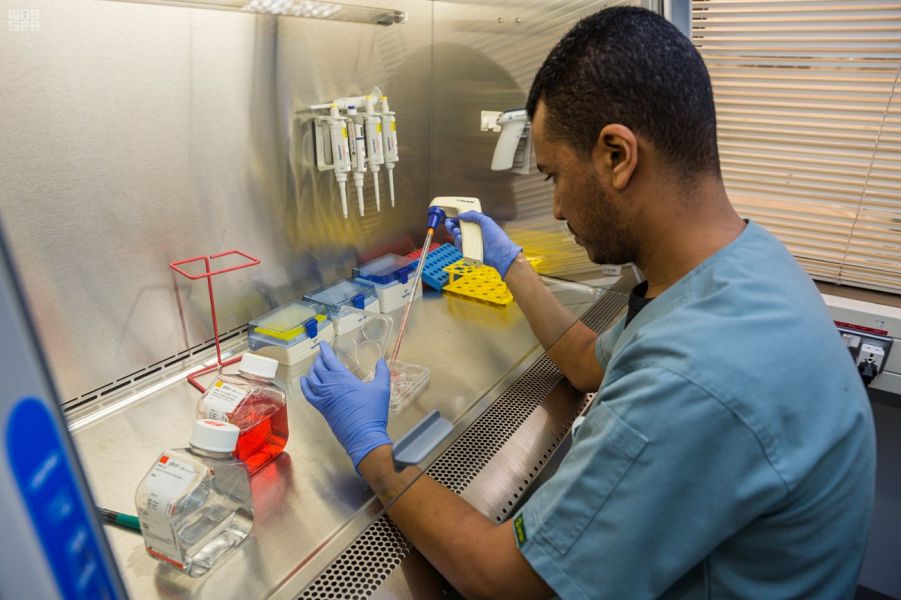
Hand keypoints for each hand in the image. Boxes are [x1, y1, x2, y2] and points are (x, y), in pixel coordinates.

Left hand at [300, 341, 391, 469]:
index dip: (325, 350)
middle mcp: (329, 386)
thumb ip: (382, 372)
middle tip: (322, 354)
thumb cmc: (373, 411)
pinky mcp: (322, 409)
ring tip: (316, 366)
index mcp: (342, 378)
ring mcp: (324, 398)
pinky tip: (305, 382)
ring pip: (312, 379)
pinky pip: (308, 394)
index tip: (323, 344)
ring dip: (313, 370)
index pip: (329, 360)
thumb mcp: (382, 388)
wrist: (363, 435)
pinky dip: (305, 386)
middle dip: (319, 359)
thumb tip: (381, 361)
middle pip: (319, 368)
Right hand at [445, 211, 521, 277]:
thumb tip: (461, 215)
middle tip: (449, 224)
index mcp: (479, 226)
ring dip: (455, 234)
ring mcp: (472, 244)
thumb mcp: (486, 221)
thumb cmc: (497, 237)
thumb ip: (474, 215)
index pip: (465, 222)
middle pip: (460, 230)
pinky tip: (460, 239)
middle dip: (452, 226)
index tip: (452, 218)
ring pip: (458, 238)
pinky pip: (460, 247)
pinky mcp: (470, 252)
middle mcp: (474, 235)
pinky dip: (458, 243)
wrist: (500, 253)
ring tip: (457, 232)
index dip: (458, 220)